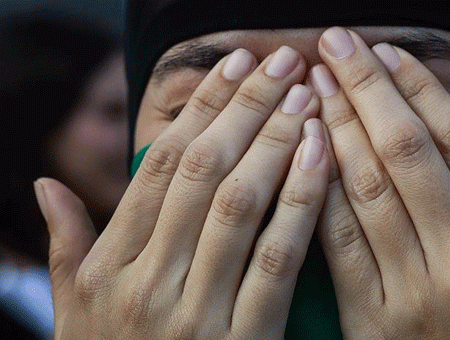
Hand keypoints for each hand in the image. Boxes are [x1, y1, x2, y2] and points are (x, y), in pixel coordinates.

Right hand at [35, 47, 329, 338]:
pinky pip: (276, 260)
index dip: (201, 109)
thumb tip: (43, 186)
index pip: (160, 166)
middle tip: (281, 61)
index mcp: (107, 266)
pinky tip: (322, 157)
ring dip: (276, 141)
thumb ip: (64, 247)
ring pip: (239, 204)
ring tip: (306, 96)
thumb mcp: (74, 312)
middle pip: (204, 171)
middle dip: (246, 108)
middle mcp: (145, 282)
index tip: (234, 67)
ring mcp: (193, 314)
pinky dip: (300, 203)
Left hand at [311, 27, 449, 338]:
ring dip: (335, 126)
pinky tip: (303, 151)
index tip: (391, 55)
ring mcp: (418, 296)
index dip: (423, 91)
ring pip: (367, 188)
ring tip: (313, 83)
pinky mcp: (372, 325)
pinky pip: (339, 243)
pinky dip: (318, 190)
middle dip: (367, 88)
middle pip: (408, 152)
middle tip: (337, 44)